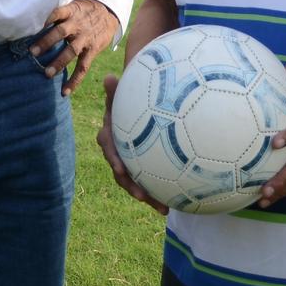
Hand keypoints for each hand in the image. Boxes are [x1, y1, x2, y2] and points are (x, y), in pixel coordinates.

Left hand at [30, 0, 119, 96]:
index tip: (32, 25)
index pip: (57, 12)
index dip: (46, 17)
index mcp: (71, 11)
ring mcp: (85, 38)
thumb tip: (31, 14)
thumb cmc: (83, 9)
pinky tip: (65, 91)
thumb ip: (57, 10)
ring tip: (47, 73)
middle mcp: (77, 25)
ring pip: (72, 51)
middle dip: (47, 42)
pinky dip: (74, 80)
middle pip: (61, 32)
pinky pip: (83, 67)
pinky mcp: (92, 50)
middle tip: (33, 52)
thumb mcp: (73, 4)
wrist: (108, 12)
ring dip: (59, 62)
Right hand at [95, 74, 169, 214]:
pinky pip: (149, 181)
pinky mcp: (143, 167)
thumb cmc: (131, 96)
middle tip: (143, 196)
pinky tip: (176, 202)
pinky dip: (160, 192)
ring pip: (136, 183)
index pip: (110, 149)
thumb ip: (116, 89)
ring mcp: (130, 162)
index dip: (114, 160)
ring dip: (148, 196)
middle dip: (132, 187)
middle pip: (122, 174)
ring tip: (164, 209)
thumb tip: (108, 77)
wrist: (136, 104)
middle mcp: (118, 153)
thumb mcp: (124, 92)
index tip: (121, 169)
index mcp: (111, 136)